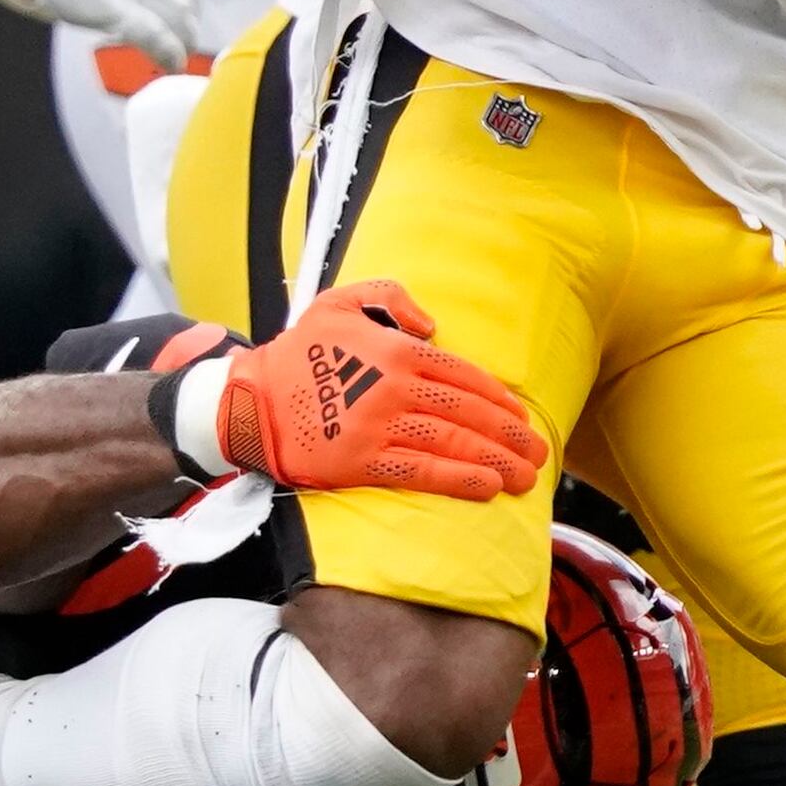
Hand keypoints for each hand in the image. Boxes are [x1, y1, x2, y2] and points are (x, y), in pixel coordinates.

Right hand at [212, 280, 550, 499]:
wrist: (247, 400)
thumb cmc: (298, 354)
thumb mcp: (340, 302)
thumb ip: (391, 297)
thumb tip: (432, 324)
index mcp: (395, 350)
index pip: (462, 375)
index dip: (498, 399)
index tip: (522, 418)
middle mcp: (394, 388)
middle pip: (467, 413)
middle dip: (510, 436)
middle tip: (539, 455)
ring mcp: (378, 426)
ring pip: (452, 443)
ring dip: (496, 461)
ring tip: (525, 477)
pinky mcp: (361, 462)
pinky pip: (421, 472)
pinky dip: (458, 480)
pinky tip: (487, 488)